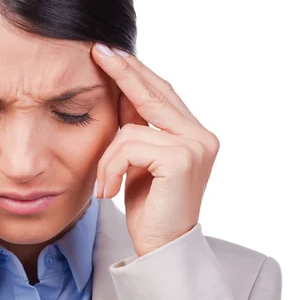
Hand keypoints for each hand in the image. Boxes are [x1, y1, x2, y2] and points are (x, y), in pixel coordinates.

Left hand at [91, 44, 219, 256]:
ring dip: (107, 159)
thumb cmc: (148, 207)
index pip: (161, 93)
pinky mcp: (180, 159)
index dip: (136, 72)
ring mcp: (195, 146)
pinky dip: (110, 167)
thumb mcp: (139, 162)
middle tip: (98, 52)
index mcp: (193, 134)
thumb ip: (137, 128)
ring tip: (104, 186)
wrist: (160, 248)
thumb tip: (119, 91)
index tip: (110, 53)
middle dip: (123, 73)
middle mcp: (201, 136)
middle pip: (154, 93)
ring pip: (130, 128)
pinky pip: (128, 146)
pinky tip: (110, 191)